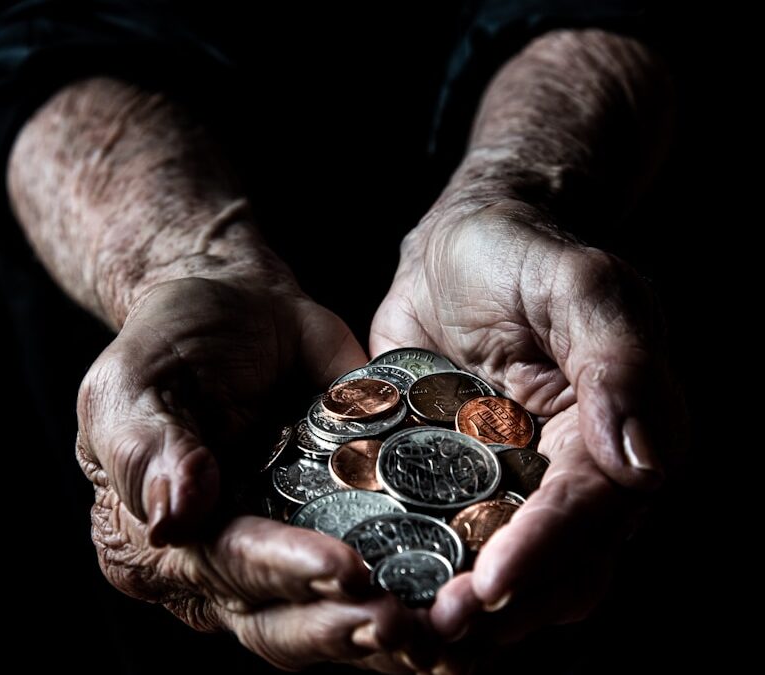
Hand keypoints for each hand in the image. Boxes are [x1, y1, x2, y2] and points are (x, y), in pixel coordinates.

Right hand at [76, 277, 433, 670]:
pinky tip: (458, 603)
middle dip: (341, 625)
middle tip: (403, 622)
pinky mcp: (340, 531)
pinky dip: (415, 595)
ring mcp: (288, 553)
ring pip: (331, 618)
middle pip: (280, 622)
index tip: (342, 568)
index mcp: (164, 540)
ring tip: (442, 625)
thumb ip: (149, 452)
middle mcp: (226, 566)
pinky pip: (377, 575)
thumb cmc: (173, 342)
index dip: (282, 574)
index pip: (224, 570)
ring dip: (385, 633)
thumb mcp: (135, 386)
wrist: (239, 307)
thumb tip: (171, 521)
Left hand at [371, 200, 684, 650]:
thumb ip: (619, 363)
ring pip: (500, 571)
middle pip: (553, 567)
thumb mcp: (582, 285)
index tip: (491, 588)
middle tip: (436, 635)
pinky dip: (419, 575)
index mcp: (617, 435)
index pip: (589, 512)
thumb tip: (643, 464)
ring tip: (404, 639)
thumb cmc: (525, 252)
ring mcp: (511, 484)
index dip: (545, 554)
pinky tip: (379, 597)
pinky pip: (443, 541)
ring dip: (460, 614)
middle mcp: (570, 474)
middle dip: (500, 608)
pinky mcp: (456, 481)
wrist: (461, 244)